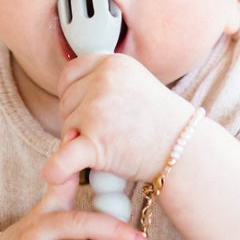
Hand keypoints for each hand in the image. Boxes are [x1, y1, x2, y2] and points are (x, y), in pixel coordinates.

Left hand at [43, 54, 193, 185]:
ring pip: (66, 128)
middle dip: (79, 120)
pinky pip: (64, 157)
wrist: (185, 149)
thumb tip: (64, 91)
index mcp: (112, 63)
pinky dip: (57, 169)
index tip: (84, 108)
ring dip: (80, 140)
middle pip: (66, 102)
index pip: (69, 75)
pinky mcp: (96, 142)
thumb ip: (103, 80)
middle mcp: (103, 81)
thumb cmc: (159, 120)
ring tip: (112, 144)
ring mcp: (98, 110)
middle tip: (110, 131)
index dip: (72, 94)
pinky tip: (54, 176)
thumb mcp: (134, 82)